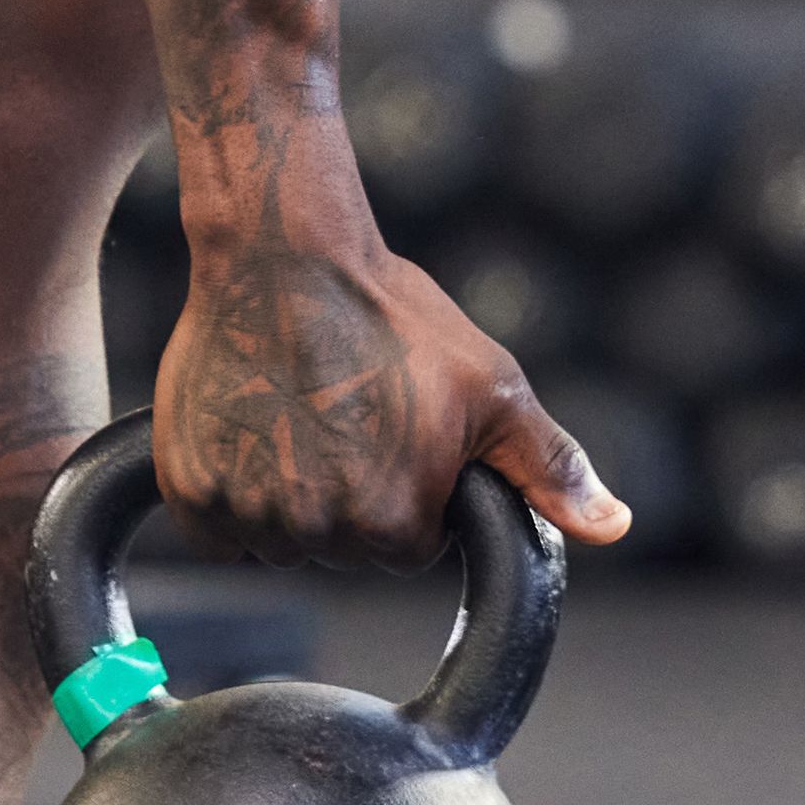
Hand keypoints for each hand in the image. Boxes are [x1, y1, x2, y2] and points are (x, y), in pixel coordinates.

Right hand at [149, 215, 631, 564]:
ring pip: (277, 541)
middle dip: (346, 496)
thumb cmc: (393, 316)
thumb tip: (614, 528)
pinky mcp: (190, 491)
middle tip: (343, 414)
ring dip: (285, 497)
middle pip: (339, 549)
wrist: (284, 254)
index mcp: (396, 524)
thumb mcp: (490, 387)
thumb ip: (550, 469)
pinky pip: (216, 530)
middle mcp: (318, 534)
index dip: (406, 491)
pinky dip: (228, 492)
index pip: (404, 548)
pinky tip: (252, 428)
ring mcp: (249, 513)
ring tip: (296, 413)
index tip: (392, 433)